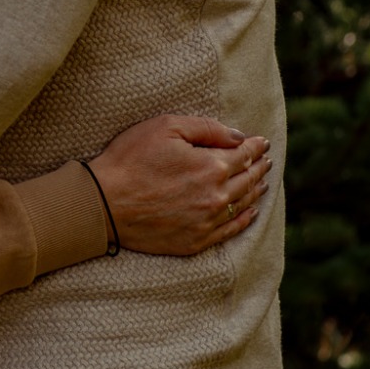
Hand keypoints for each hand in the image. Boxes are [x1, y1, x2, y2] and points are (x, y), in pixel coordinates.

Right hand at [88, 114, 271, 255]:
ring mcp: (207, 222)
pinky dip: (244, 220)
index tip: (262, 142)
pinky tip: (250, 213)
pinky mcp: (195, 241)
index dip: (255, 146)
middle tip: (267, 161)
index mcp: (212, 166)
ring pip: (242, 206)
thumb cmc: (129, 159)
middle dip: (259, 167)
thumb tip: (238, 136)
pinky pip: (229, 232)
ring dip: (255, 192)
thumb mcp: (165, 127)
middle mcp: (216, 196)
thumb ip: (206, 128)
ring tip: (263, 183)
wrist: (103, 203)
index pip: (244, 154)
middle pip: (247, 180)